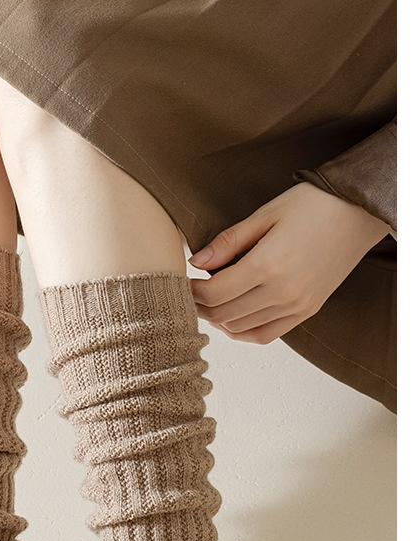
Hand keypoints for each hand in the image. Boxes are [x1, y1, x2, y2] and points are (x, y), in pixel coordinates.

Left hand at [188, 183, 392, 343]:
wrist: (358, 212)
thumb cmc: (312, 205)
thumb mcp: (264, 215)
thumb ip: (228, 242)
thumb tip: (195, 262)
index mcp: (268, 265)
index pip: (214, 294)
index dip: (191, 292)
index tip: (182, 282)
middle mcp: (283, 292)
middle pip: (224, 315)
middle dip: (200, 306)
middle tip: (190, 293)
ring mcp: (297, 305)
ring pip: (242, 328)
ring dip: (219, 319)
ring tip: (210, 301)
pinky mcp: (308, 311)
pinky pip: (266, 335)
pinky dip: (244, 331)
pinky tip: (232, 318)